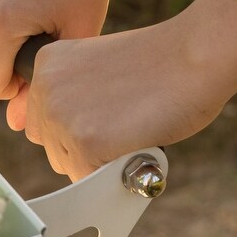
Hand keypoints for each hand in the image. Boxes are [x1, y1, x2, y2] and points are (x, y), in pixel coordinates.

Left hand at [22, 0, 236, 179]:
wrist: (193, 55)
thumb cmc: (157, 63)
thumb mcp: (94, 69)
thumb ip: (70, 97)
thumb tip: (60, 142)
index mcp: (45, 64)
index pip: (43, 118)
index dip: (77, 124)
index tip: (105, 112)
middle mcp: (44, 88)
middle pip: (51, 145)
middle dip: (84, 144)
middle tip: (122, 121)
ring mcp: (62, 116)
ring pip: (68, 165)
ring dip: (98, 160)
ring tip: (131, 127)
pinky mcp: (85, 143)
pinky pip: (90, 180)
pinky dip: (114, 173)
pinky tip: (135, 141)